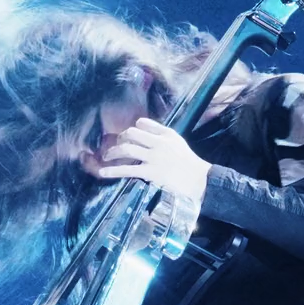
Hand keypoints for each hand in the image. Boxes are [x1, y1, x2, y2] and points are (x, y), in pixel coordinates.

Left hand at [97, 118, 211, 208]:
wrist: (200, 181)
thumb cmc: (190, 164)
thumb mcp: (178, 144)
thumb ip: (164, 138)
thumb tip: (147, 136)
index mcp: (167, 134)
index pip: (144, 124)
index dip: (133, 128)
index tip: (127, 135)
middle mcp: (159, 142)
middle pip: (132, 133)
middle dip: (120, 138)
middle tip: (115, 145)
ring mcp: (154, 157)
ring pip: (127, 149)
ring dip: (113, 152)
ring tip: (107, 157)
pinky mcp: (150, 172)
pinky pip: (127, 169)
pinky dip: (113, 170)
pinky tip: (104, 172)